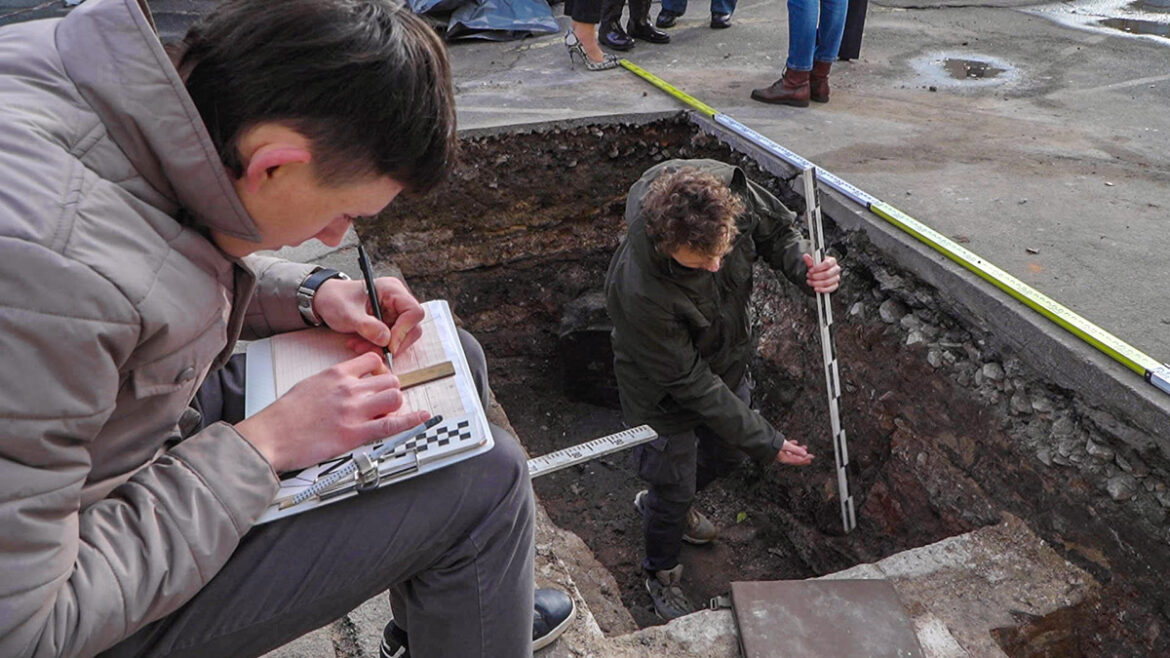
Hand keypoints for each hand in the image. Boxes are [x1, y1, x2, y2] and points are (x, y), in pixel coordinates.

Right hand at [235, 352, 429, 472]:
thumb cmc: (285, 414)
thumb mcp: (310, 384)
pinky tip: (423, 417)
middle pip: (389, 380)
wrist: (272, 436)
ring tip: (384, 413)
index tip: (380, 379)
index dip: (380, 371)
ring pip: (394, 397)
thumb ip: (334, 381)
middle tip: (383, 401)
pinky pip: (392, 425)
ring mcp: (354, 411)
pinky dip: (411, 421)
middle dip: (390, 390)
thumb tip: (349, 382)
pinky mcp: (355, 433)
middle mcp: (349, 389)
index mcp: (337, 374)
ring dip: (394, 405)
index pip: (373, 361)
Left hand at [313, 276, 424, 354]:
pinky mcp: (389, 324)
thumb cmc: (335, 299)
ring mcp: (394, 313)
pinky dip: (378, 347)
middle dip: (393, 343)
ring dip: (383, 347)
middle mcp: (397, 300)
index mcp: (391, 289)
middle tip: (374, 351)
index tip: (389, 345)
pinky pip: (392, 341)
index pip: (413, 311)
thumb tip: (386, 339)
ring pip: (402, 337)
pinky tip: (361, 344)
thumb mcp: (347, 313)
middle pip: (412, 327)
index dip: (404, 330)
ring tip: (360, 346)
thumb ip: (367, 326)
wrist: (325, 300)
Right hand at [775, 439, 813, 465]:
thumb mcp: (786, 446)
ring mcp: (781, 452)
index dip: (805, 459)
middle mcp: (783, 456)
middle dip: (803, 457)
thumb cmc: (773, 444)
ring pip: (792, 452)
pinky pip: (788, 447)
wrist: (764, 440)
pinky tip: (795, 442)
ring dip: (799, 450)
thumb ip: (796, 449)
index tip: (811, 457)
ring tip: (804, 447)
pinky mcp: (779, 447)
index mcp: (785, 458)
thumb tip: (804, 453)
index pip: (797, 460)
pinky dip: (793, 445)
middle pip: (796, 458)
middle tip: (810, 456)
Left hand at [802, 254, 840, 293]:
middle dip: (816, 276)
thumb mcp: (813, 263)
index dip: (818, 268)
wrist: (819, 274)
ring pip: (827, 282)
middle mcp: (836, 269)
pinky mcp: (835, 285)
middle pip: (827, 274)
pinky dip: (821, 289)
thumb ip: (810, 261)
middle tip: (809, 276)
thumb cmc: (818, 267)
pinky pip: (829, 289)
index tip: (810, 270)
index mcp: (832, 261)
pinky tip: (815, 288)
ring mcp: (836, 277)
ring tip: (810, 281)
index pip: (827, 264)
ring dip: (816, 283)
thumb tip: (805, 256)